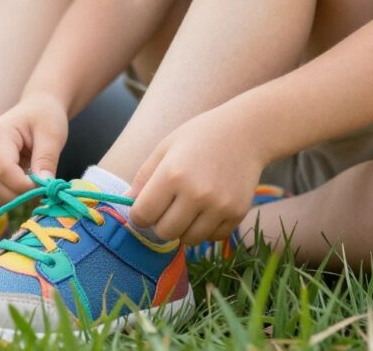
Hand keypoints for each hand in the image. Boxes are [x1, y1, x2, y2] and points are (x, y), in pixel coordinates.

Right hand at [0, 95, 68, 204]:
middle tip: (43, 190)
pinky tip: (26, 187)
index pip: (4, 169)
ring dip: (14, 198)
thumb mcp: (52, 134)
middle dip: (19, 195)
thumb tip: (44, 186)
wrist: (37, 108)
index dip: (24, 185)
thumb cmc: (45, 116)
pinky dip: (10, 196)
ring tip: (35, 188)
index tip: (46, 186)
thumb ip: (46, 159)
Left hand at [125, 110, 265, 244]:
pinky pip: (212, 237)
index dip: (139, 214)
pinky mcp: (237, 214)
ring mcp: (219, 206)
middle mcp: (196, 194)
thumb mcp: (164, 148)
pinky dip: (206, 229)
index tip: (144, 208)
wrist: (246, 132)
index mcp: (172, 175)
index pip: (143, 215)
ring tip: (187, 207)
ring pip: (189, 239)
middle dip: (159, 224)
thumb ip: (144, 177)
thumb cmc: (198, 136)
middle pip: (164, 232)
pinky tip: (207, 208)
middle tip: (166, 208)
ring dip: (183, 229)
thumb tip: (127, 204)